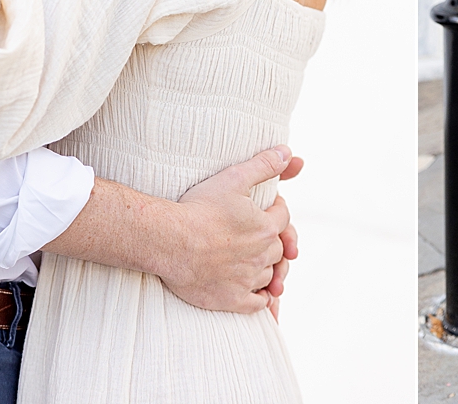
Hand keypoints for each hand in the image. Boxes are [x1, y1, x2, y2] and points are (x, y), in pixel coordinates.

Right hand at [158, 145, 298, 313]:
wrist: (169, 242)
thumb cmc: (199, 208)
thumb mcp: (234, 178)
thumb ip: (264, 165)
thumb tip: (288, 152)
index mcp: (266, 228)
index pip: (284, 218)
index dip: (277, 210)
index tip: (268, 208)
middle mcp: (262, 256)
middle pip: (279, 249)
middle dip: (273, 240)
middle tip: (261, 236)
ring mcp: (247, 280)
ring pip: (269, 276)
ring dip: (268, 269)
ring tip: (257, 262)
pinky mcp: (231, 299)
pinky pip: (258, 304)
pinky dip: (262, 298)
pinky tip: (258, 293)